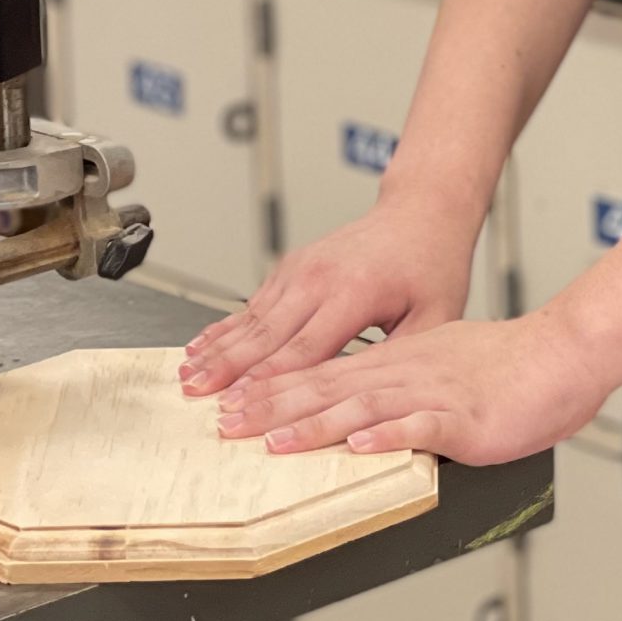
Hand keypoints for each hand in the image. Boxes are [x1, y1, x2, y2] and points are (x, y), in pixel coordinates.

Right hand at [179, 197, 473, 398]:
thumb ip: (400, 361)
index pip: (304, 349)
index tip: (241, 407)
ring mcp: (302, 268)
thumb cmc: (432, 266)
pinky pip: (254, 303)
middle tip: (196, 397)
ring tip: (186, 376)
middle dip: (227, 369)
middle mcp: (320, 276)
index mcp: (355, 292)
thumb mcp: (434, 319)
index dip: (268, 383)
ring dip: (217, 349)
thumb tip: (374, 407)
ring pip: (251, 317)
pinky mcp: (293, 267)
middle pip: (265, 334)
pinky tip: (202, 346)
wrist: (420, 213)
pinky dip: (225, 327)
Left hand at [214, 309, 608, 465]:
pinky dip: (388, 435)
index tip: (236, 402)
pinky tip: (359, 445)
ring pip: (364, 406)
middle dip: (274, 406)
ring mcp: (435, 393)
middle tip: (229, 422)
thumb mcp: (442, 365)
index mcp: (400, 360)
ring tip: (274, 440)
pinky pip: (422, 425)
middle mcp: (408, 371)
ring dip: (314, 424)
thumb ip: (402, 385)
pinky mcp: (466, 416)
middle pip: (330, 387)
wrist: (563, 351)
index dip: (277, 388)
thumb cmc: (509, 366)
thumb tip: (362, 410)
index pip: (326, 372)